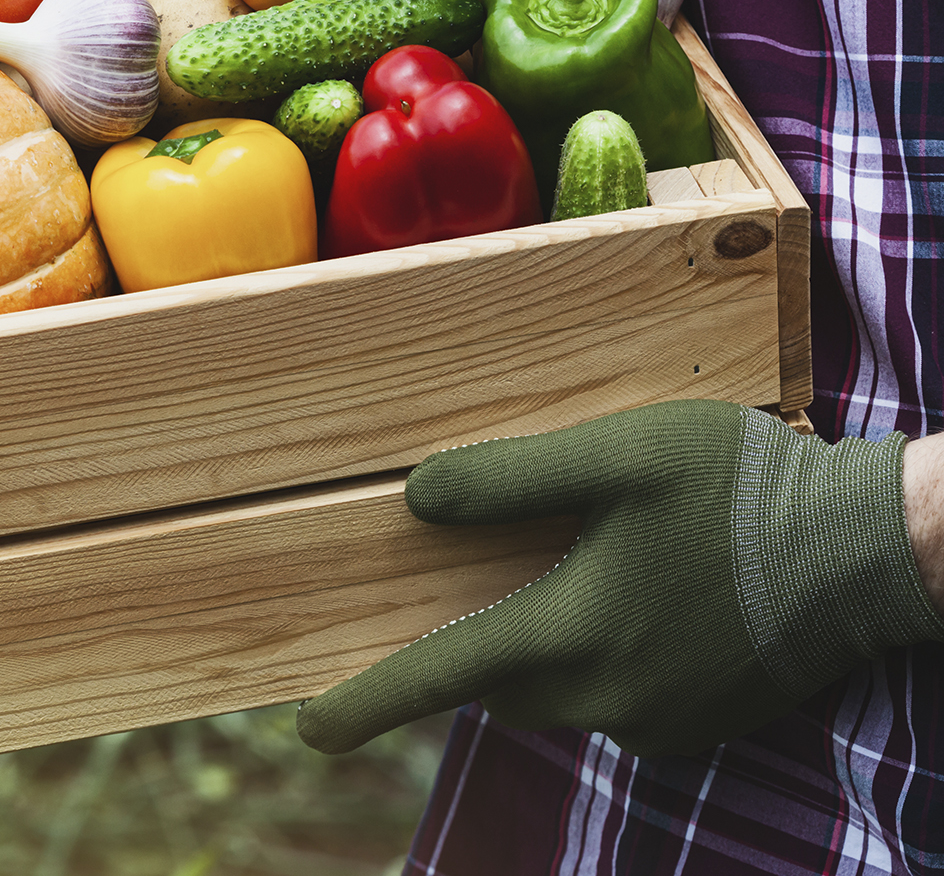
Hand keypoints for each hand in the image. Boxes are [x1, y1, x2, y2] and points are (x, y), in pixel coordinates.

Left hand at [295, 400, 943, 756]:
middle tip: (489, 580)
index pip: (440, 677)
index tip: (311, 728)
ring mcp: (653, 721)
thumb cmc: (742, 490)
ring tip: (579, 571)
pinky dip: (598, 659)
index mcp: (573, 634)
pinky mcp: (692, 726)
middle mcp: (605, 697)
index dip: (368, 702)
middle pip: (494, 684)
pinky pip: (609, 702)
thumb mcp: (619, 456)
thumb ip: (511, 479)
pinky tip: (641, 598)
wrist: (871, 553)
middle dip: (472, 647)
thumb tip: (415, 500)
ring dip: (540, 646)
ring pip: (551, 694)